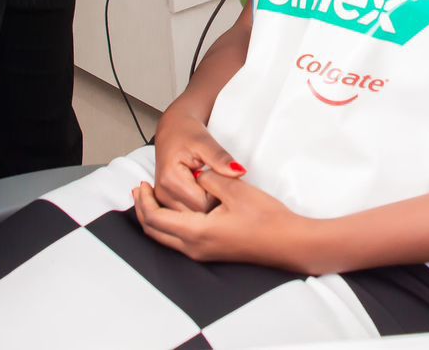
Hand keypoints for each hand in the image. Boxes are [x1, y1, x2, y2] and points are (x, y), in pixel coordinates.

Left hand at [133, 172, 325, 273]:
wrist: (289, 242)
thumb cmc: (266, 218)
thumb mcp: (235, 190)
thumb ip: (209, 179)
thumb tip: (195, 175)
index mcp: (196, 232)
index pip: (155, 219)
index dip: (143, 201)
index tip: (141, 183)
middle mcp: (194, 247)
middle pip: (154, 232)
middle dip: (142, 210)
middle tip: (139, 190)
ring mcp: (202, 253)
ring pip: (165, 238)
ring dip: (154, 217)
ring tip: (152, 197)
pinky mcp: (211, 252)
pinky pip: (178, 240)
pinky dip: (168, 224)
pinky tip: (177, 210)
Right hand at [150, 110, 245, 212]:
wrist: (173, 129)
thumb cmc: (186, 132)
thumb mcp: (205, 141)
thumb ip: (221, 159)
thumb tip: (239, 172)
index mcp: (170, 179)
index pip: (202, 204)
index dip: (218, 195)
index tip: (223, 179)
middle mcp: (162, 193)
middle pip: (197, 214)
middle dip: (212, 201)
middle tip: (219, 180)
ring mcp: (162, 199)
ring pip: (192, 216)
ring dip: (205, 203)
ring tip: (210, 183)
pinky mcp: (165, 201)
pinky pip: (187, 212)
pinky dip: (198, 204)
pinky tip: (203, 189)